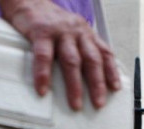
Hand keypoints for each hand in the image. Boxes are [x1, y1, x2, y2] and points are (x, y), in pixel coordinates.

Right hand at [0, 0, 121, 109]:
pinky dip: (43, 75)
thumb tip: (90, 76)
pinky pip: (44, 56)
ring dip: (75, 85)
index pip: (105, 53)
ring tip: (75, 104)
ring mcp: (60, 32)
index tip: (115, 89)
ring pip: (72, 61)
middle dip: (97, 84)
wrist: (28, 0)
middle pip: (92, 60)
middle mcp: (77, 32)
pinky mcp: (41, 33)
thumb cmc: (51, 22)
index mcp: (87, 34)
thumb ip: (81, 49)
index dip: (111, 71)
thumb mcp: (73, 32)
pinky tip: (43, 88)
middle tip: (98, 103)